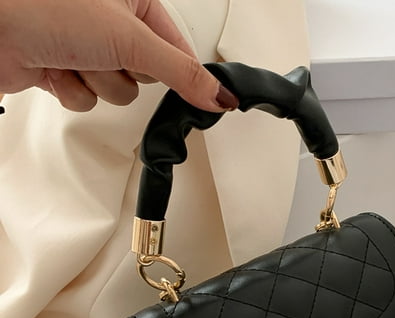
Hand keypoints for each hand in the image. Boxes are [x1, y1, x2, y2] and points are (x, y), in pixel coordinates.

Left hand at [0, 0, 237, 111]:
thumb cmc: (44, 7)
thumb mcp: (131, 39)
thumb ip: (180, 72)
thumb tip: (218, 94)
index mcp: (133, 1)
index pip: (176, 49)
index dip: (185, 75)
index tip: (209, 99)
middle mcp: (109, 23)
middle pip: (145, 76)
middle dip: (124, 73)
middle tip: (107, 53)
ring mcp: (84, 47)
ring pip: (116, 92)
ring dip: (96, 83)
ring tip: (74, 57)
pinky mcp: (63, 68)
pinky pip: (87, 99)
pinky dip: (73, 90)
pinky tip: (56, 68)